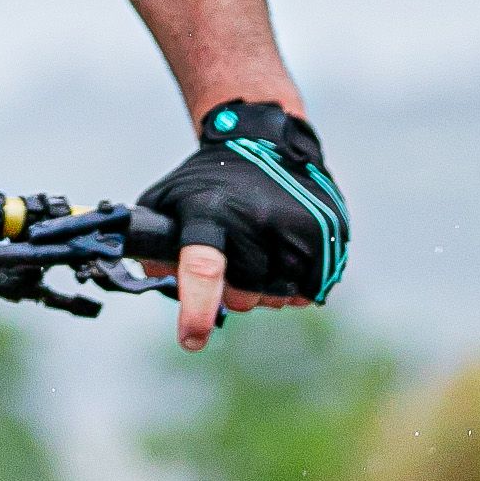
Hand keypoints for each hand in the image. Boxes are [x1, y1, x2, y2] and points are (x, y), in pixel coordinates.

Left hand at [135, 100, 349, 350]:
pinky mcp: (326, 234)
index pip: (203, 267)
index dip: (197, 308)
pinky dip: (296, 284)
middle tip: (233, 262)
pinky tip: (284, 253)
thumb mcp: (167, 198)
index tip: (191, 340)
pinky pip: (310, 289)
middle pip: (244, 293)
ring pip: (279, 296)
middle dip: (234, 292)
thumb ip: (153, 243)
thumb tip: (157, 281)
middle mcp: (255, 218)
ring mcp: (294, 226)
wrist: (267, 141)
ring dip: (267, 288)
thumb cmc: (209, 180)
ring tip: (260, 249)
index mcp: (210, 210)